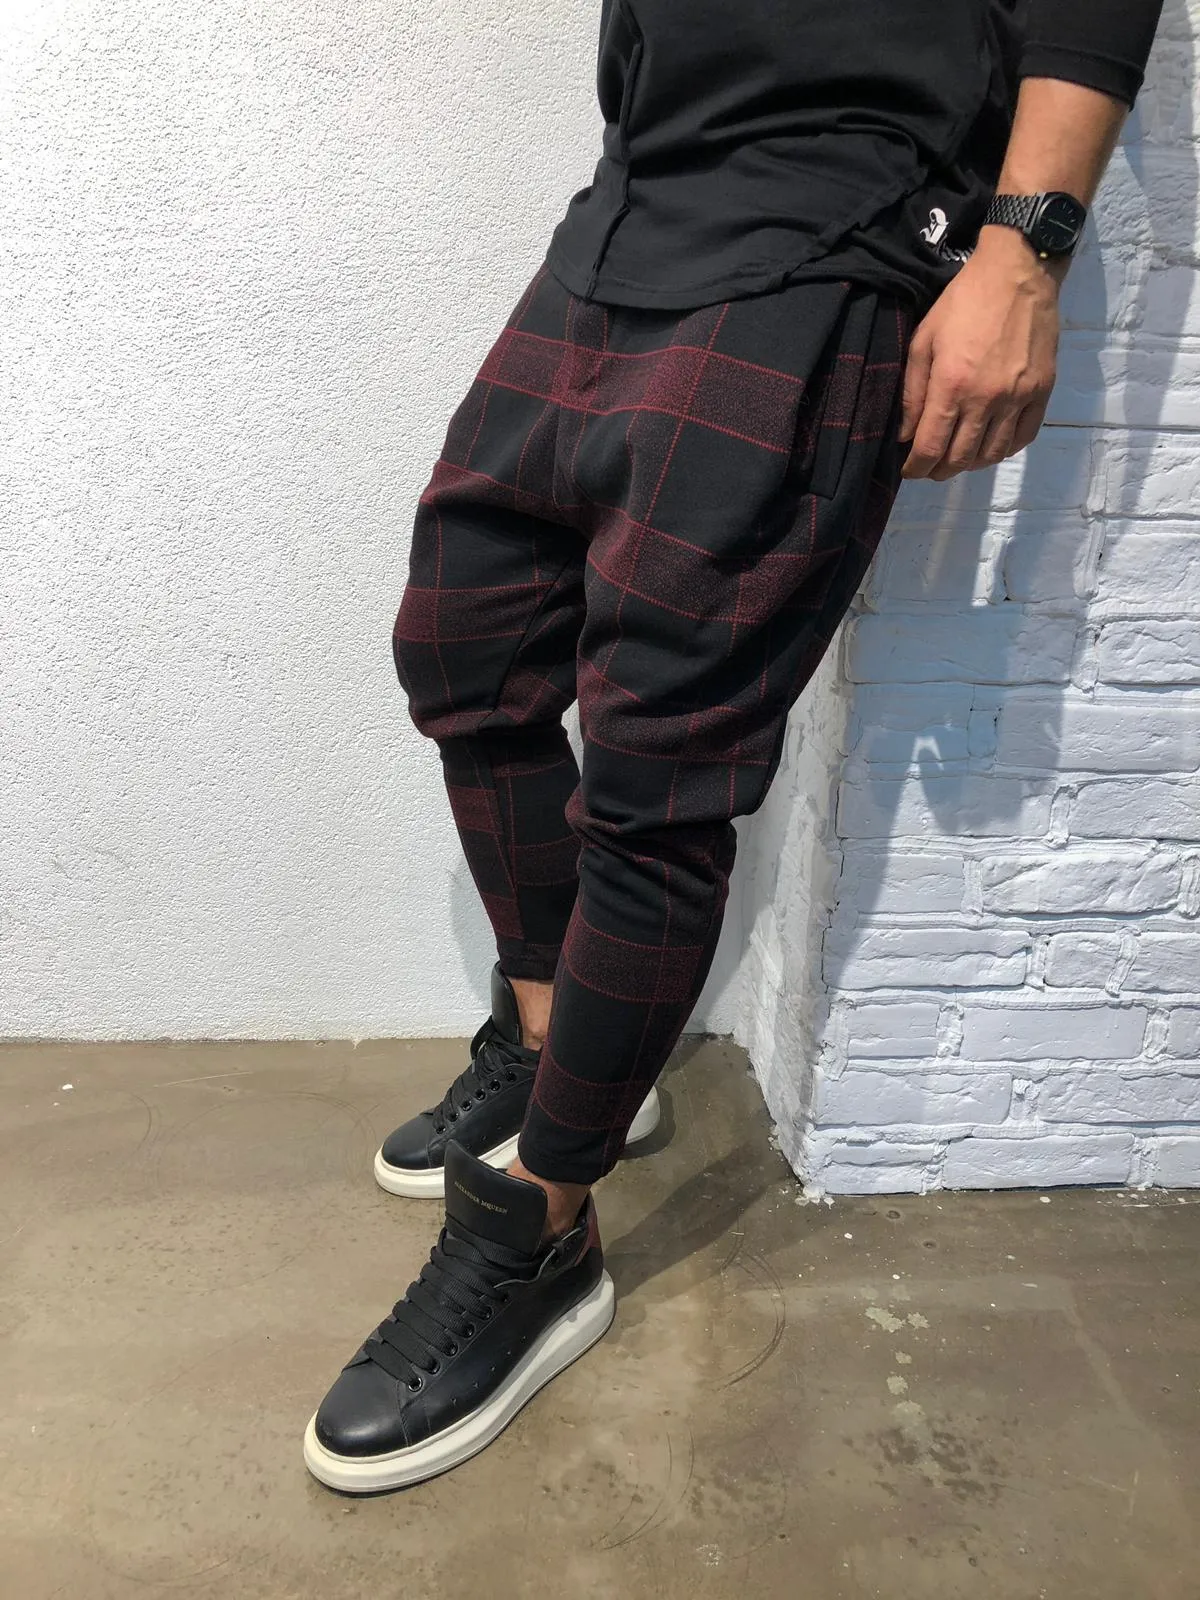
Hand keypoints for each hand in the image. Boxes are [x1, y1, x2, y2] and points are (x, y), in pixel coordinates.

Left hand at [899, 227, 1062, 480]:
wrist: (1018, 272)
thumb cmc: (963, 301)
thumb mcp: (924, 340)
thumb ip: (913, 391)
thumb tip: (904, 434)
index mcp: (952, 385)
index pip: (930, 447)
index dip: (916, 467)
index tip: (909, 470)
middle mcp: (986, 399)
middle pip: (960, 458)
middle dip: (939, 471)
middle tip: (930, 468)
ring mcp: (1018, 397)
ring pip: (992, 454)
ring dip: (970, 464)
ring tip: (958, 458)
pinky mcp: (1042, 391)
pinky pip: (1023, 437)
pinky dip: (1004, 450)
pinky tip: (990, 446)